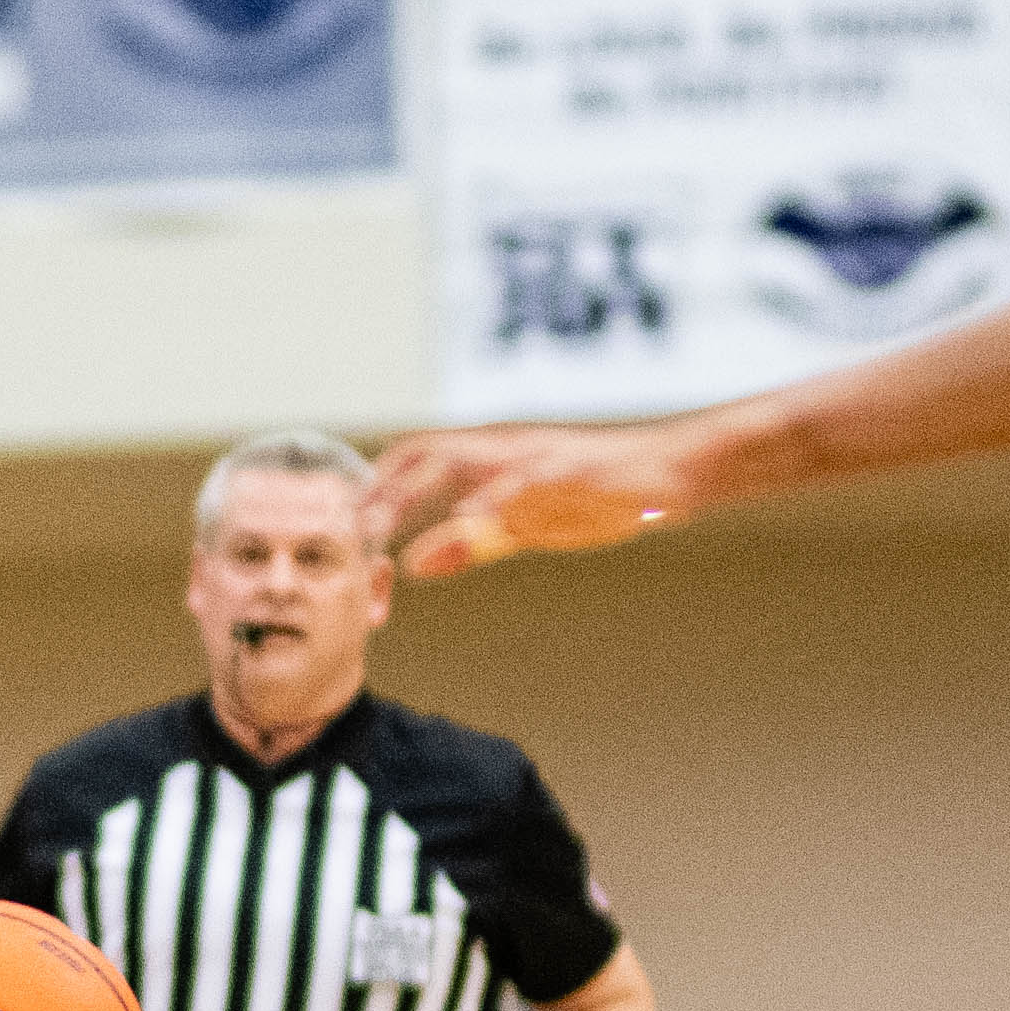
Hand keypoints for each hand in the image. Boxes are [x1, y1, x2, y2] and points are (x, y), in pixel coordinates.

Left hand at [370, 420, 708, 577]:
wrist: (672, 472)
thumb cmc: (597, 494)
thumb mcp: (524, 526)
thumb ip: (471, 542)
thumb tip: (413, 565)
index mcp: (491, 456)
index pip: (414, 457)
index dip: (373, 485)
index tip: (337, 520)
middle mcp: (504, 445)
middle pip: (422, 453)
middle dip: (378, 488)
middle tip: (342, 528)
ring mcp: (535, 454)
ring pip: (459, 460)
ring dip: (413, 490)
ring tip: (378, 522)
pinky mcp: (569, 470)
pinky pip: (523, 481)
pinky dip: (492, 498)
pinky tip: (468, 518)